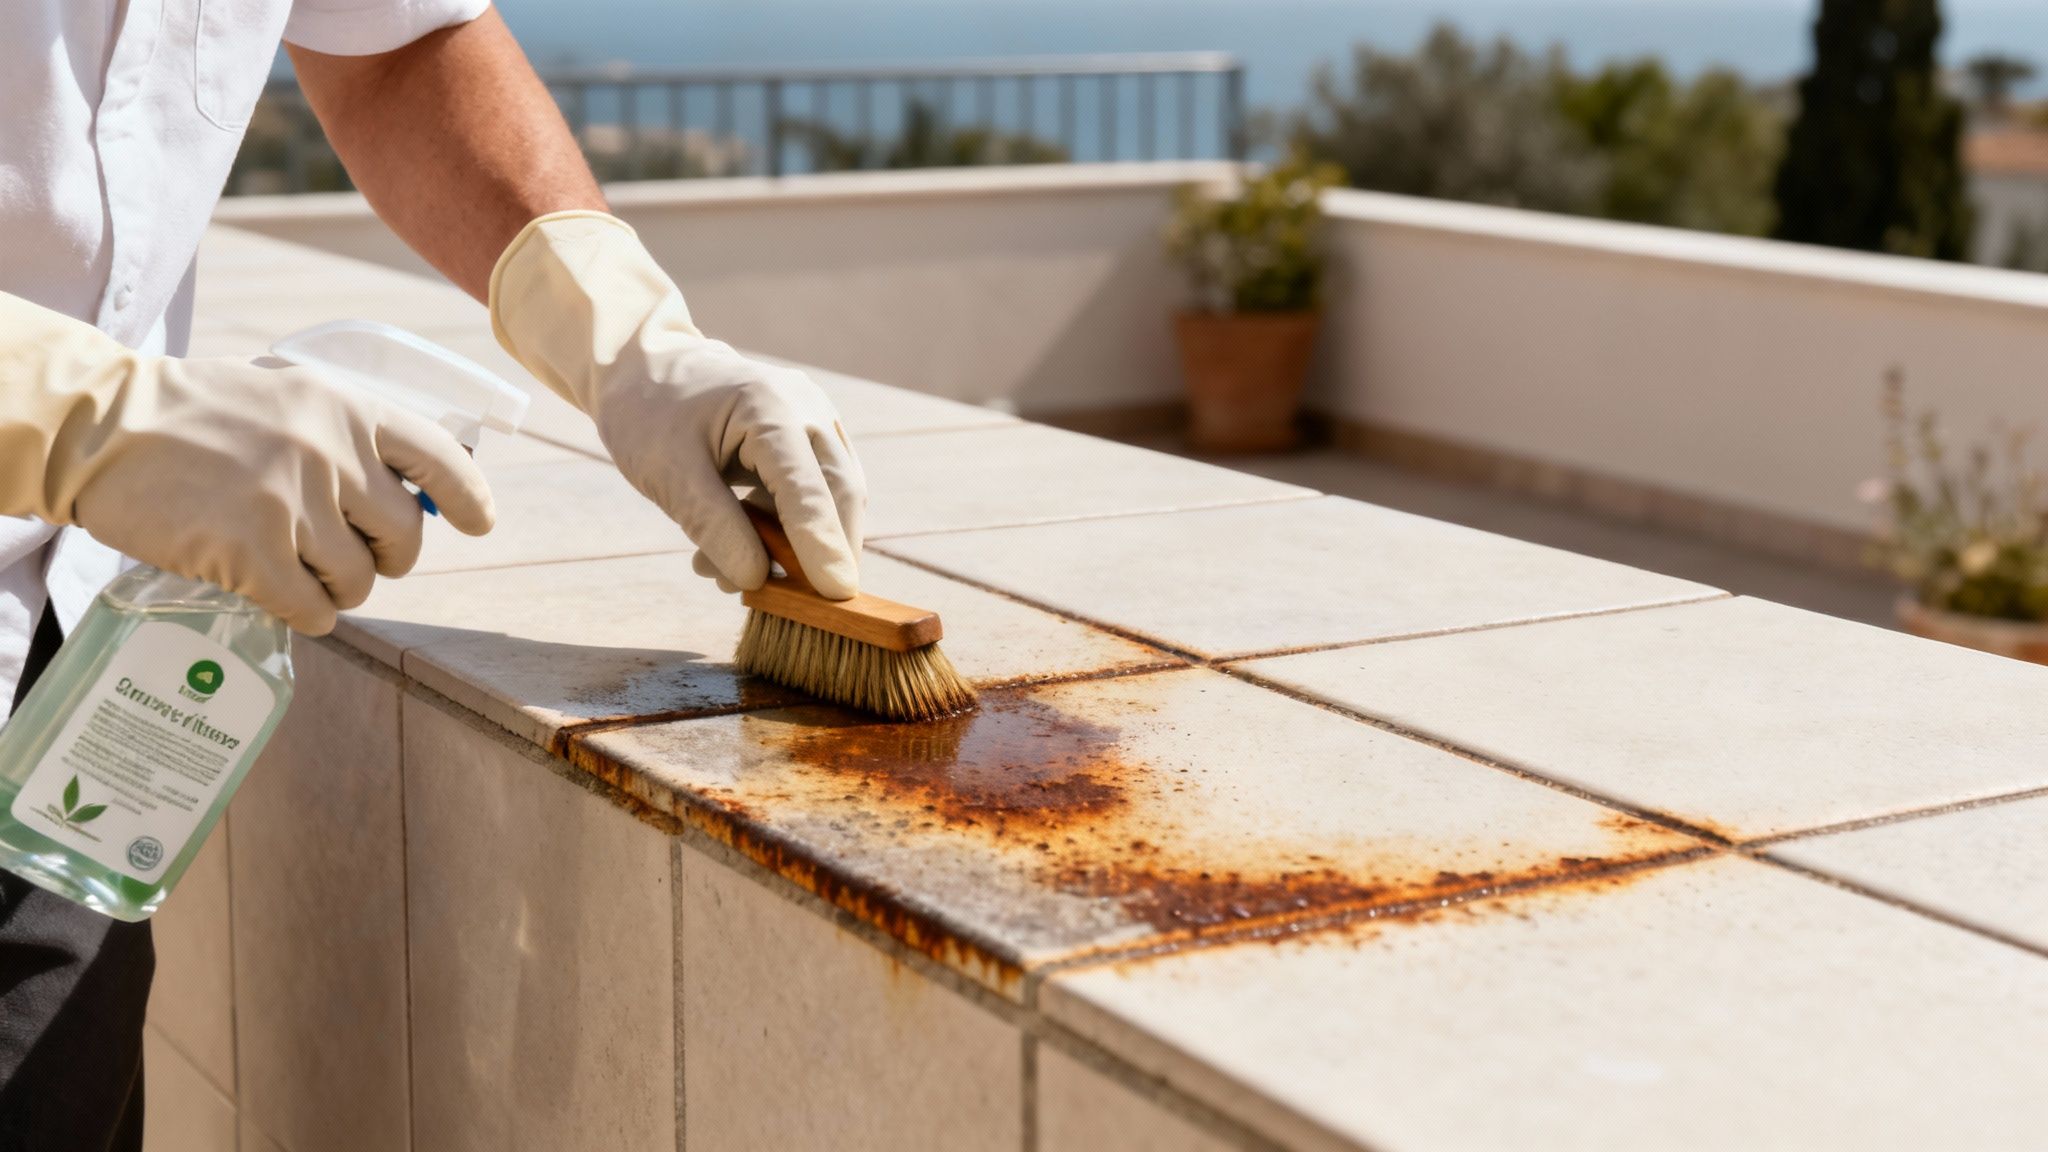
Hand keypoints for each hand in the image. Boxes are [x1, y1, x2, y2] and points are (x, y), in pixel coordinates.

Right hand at [75, 357, 497, 632]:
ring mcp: (292, 504)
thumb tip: (408, 488)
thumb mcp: (287, 394)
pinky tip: (287, 601)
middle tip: (359, 560)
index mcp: (346, 407)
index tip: (480, 524)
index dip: (468, 496)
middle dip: (389, 559)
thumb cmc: (196, 413)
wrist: (102, 427)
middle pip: (404, 535)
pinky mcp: (252, 553)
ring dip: (340, 590)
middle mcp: (331, 453)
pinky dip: (308, 614)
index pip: (439, 456)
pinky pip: (312, 608)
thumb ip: (345, 434)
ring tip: (303, 573)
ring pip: (358, 580)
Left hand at [488, 212, 866, 598]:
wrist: (645, 369)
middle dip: (826, 554)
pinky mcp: (810, 439)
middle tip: (801, 607)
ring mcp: (816, 420)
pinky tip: (742, 552)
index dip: (821, 546)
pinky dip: (791, 530)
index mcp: (770, 407)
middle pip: (841, 493)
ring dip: (802, 547)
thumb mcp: (666, 473)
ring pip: (835, 498)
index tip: (834, 596)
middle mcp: (807, 409)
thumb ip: (713, 525)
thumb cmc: (649, 414)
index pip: (808, 488)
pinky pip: (816, 493)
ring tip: (733, 576)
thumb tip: (757, 579)